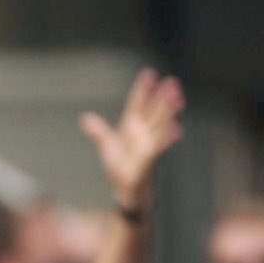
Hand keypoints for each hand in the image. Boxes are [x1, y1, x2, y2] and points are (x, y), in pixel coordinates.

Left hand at [79, 68, 184, 207]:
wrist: (125, 188)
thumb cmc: (120, 168)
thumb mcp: (107, 146)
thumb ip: (98, 131)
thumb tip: (85, 118)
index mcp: (132, 128)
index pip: (137, 105)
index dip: (142, 90)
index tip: (148, 73)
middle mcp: (142, 134)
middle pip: (153, 111)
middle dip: (162, 97)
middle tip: (171, 81)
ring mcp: (147, 145)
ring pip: (160, 125)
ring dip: (168, 112)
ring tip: (177, 98)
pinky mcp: (147, 159)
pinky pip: (158, 147)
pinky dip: (167, 138)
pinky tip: (176, 129)